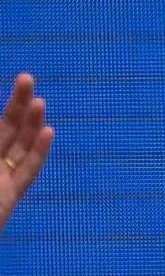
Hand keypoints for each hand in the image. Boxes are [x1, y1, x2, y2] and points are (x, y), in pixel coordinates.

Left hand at [0, 73, 46, 234]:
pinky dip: (38, 152)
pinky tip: (48, 132)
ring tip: (39, 102)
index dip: (7, 107)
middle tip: (26, 78)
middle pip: (5, 129)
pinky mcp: (9, 197)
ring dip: (30, 124)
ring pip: (18, 147)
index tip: (19, 82)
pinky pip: (27, 171)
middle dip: (17, 105)